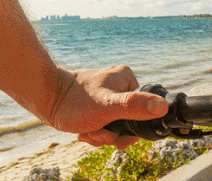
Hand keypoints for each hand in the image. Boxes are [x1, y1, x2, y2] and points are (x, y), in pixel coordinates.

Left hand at [48, 65, 168, 149]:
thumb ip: (135, 106)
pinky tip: (84, 131)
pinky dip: (95, 131)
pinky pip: (105, 121)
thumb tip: (163, 107)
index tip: (115, 136)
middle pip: (129, 120)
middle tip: (95, 133)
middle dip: (112, 134)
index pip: (144, 111)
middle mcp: (121, 84)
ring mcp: (109, 93)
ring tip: (86, 132)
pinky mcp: (97, 102)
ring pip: (116, 123)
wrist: (44, 98)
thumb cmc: (74, 102)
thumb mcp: (108, 107)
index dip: (131, 130)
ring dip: (102, 134)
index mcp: (129, 80)